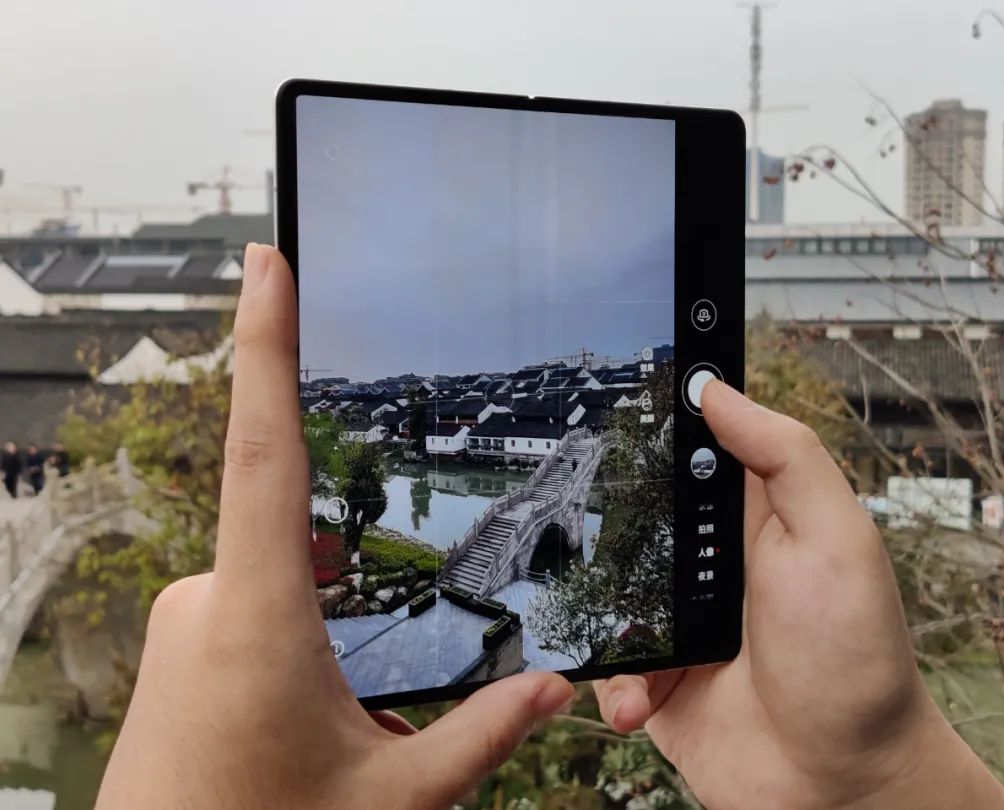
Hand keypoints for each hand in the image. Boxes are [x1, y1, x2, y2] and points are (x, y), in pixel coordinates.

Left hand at [96, 245, 573, 809]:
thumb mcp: (391, 800)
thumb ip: (479, 738)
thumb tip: (554, 692)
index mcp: (261, 618)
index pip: (267, 448)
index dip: (267, 344)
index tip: (266, 264)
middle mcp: (208, 599)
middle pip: (305, 543)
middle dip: (347, 603)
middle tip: (348, 716)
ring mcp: (183, 618)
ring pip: (282, 583)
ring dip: (322, 635)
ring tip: (317, 733)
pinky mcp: (176, 640)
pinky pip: (250, 604)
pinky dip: (293, 641)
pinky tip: (297, 717)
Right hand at [594, 382, 1003, 809]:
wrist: (841, 786)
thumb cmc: (854, 661)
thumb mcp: (835, 540)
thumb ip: (785, 457)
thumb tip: (719, 388)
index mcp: (748, 520)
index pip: (689, 451)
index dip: (652, 425)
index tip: (608, 402)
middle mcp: (705, 566)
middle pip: (629, 518)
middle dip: (601, 525)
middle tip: (583, 527)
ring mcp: (674, 624)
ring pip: (601, 591)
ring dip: (597, 613)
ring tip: (628, 638)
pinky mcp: (653, 680)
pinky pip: (602, 665)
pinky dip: (610, 683)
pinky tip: (640, 699)